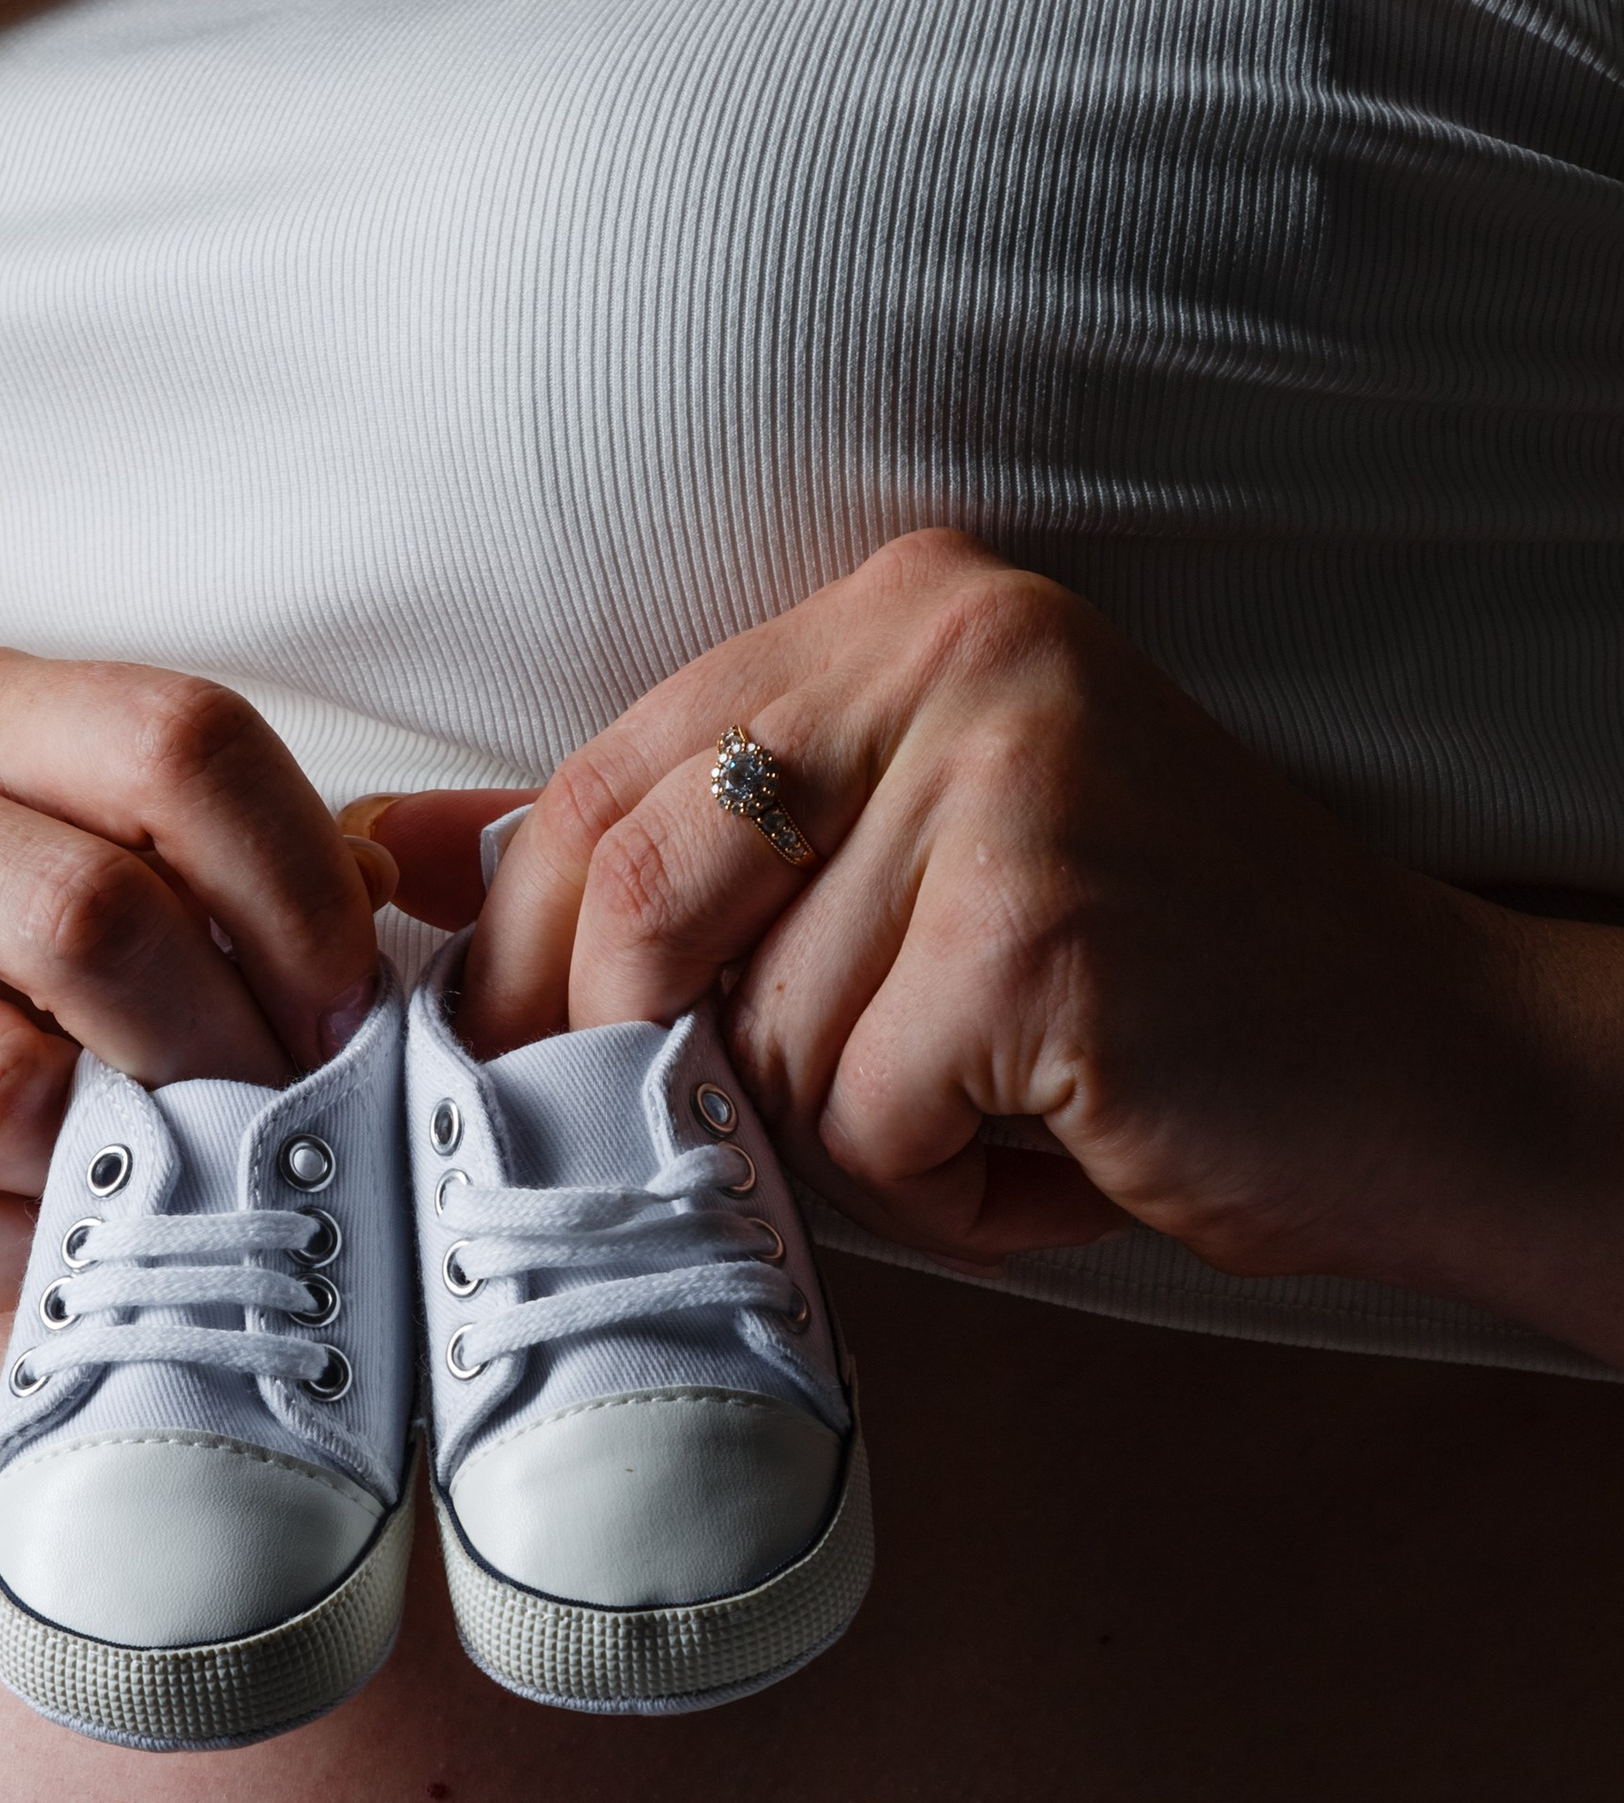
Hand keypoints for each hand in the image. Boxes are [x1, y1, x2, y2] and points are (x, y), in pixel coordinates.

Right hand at [0, 647, 390, 1441]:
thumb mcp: (58, 814)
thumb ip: (239, 839)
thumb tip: (439, 880)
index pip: (180, 744)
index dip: (299, 885)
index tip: (348, 1003)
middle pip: (92, 919)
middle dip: (225, 1047)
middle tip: (285, 1122)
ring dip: (114, 1163)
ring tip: (171, 1184)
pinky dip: (9, 1256)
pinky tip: (62, 1248)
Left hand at [433, 532, 1623, 1354]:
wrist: (1420, 1073)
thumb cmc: (1139, 1000)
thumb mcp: (883, 888)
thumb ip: (658, 857)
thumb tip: (381, 854)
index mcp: (892, 614)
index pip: (601, 776)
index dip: (526, 956)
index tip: (513, 1068)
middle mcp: (946, 650)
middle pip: (638, 891)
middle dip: (655, 1058)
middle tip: (749, 1134)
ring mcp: (1004, 770)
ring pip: (756, 1033)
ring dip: (842, 1140)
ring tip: (985, 1111)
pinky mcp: (1041, 916)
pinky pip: (863, 1117)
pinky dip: (938, 1188)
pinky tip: (1047, 1143)